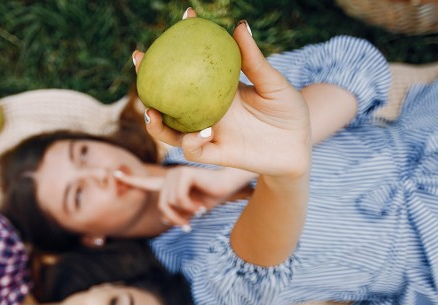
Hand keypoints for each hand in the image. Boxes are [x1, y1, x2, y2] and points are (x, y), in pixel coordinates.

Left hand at [115, 166, 254, 226]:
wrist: (228, 185)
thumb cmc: (211, 196)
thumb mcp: (191, 210)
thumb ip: (177, 214)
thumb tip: (163, 220)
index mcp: (169, 183)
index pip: (146, 182)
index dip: (130, 180)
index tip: (114, 174)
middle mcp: (170, 176)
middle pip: (162, 205)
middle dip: (174, 218)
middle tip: (187, 226)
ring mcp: (176, 173)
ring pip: (169, 202)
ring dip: (184, 214)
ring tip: (198, 213)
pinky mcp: (184, 173)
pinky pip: (179, 198)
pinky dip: (190, 208)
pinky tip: (200, 208)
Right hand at [134, 13, 310, 177]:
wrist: (298, 148)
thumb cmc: (288, 112)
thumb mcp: (273, 83)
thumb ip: (254, 61)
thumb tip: (239, 26)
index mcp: (217, 89)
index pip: (192, 64)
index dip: (184, 41)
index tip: (184, 17)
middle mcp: (207, 110)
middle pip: (169, 97)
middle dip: (149, 79)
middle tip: (139, 60)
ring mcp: (209, 133)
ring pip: (171, 131)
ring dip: (156, 123)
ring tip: (150, 110)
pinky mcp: (218, 154)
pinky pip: (197, 151)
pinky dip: (193, 143)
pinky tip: (200, 132)